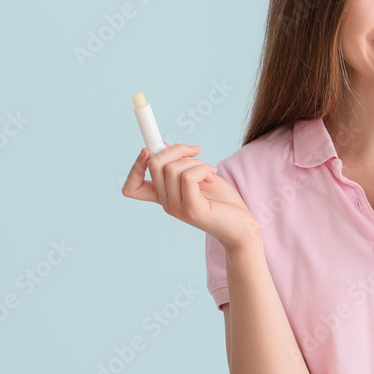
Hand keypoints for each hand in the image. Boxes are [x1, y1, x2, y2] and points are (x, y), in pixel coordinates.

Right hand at [121, 143, 259, 249]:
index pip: (131, 188)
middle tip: (195, 150)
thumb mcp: (198, 176)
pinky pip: (188, 177)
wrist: (243, 227)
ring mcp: (177, 209)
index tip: (149, 150)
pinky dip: (202, 169)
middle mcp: (166, 204)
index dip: (135, 166)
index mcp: (164, 197)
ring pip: (173, 168)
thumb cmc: (223, 202)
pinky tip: (213, 177)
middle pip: (154, 164)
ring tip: (211, 171)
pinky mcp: (192, 210)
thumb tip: (163, 146)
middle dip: (176, 148)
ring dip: (196, 161)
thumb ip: (180, 164)